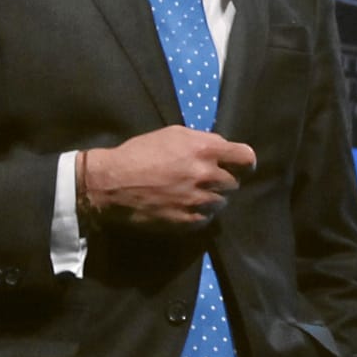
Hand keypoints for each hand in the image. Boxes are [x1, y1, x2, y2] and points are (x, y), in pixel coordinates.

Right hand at [83, 126, 256, 231]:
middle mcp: (206, 176)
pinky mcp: (187, 221)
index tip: (241, 167)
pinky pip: (207, 219)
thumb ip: (204, 140)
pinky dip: (199, 214)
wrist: (110, 183)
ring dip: (211, 199)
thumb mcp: (173, 134)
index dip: (245, 163)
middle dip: (223, 180)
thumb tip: (225, 149)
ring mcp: (198, 201)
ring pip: (221, 202)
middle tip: (204, 180)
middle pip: (234, 182)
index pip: (246, 158)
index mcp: (206, 150)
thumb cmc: (140, 153)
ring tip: (190, 194)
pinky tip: (182, 206)